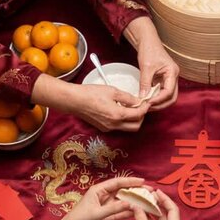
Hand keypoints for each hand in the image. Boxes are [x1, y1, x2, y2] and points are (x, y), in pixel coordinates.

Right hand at [31, 74, 150, 131]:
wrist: (74, 101)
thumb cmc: (91, 93)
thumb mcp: (112, 91)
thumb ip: (128, 98)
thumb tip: (139, 101)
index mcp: (117, 115)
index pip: (138, 115)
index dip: (145, 108)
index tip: (146, 102)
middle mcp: (114, 125)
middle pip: (136, 126)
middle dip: (141, 117)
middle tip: (140, 106)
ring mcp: (108, 128)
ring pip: (127, 128)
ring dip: (133, 120)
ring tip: (131, 107)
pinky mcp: (103, 128)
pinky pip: (118, 127)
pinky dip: (123, 121)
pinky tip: (120, 110)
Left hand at [61, 177, 143, 219]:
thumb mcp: (96, 213)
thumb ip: (113, 208)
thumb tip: (129, 203)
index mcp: (99, 190)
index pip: (117, 182)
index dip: (130, 181)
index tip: (142, 181)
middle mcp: (104, 196)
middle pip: (123, 191)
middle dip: (136, 191)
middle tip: (149, 192)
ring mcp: (107, 207)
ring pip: (123, 202)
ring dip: (134, 202)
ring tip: (147, 202)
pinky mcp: (108, 217)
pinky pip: (121, 213)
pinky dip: (129, 212)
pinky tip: (139, 212)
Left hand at [137, 38, 178, 110]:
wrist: (147, 41)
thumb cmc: (149, 50)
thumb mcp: (146, 67)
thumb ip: (145, 83)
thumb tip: (143, 97)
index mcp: (172, 72)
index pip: (169, 92)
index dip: (159, 99)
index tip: (148, 103)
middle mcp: (173, 77)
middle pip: (172, 97)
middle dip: (160, 104)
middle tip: (148, 107)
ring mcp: (169, 79)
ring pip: (167, 97)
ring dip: (158, 102)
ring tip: (146, 105)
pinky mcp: (163, 80)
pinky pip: (161, 92)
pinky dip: (155, 98)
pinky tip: (146, 99)